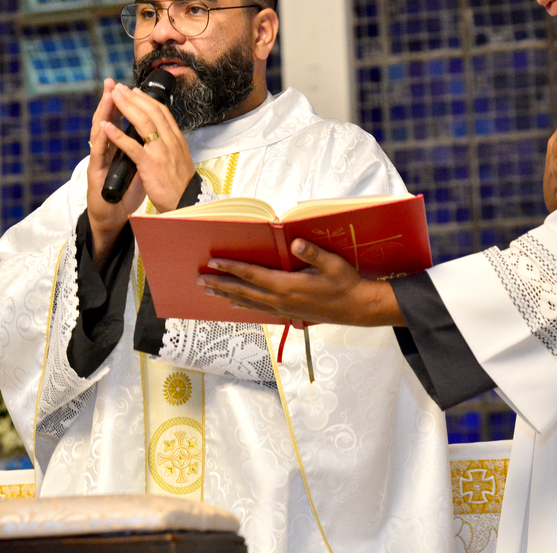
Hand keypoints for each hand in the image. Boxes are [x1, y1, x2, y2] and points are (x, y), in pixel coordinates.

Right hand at [86, 80, 143, 261]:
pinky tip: (102, 126)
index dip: (122, 104)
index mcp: (116, 148)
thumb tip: (151, 138)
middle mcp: (105, 151)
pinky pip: (99, 152)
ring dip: (103, 112)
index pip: (118, 121)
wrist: (110, 215)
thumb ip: (139, 152)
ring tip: (107, 96)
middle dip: (110, 100)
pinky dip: (102, 138)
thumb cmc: (123, 192)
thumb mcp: (136, 168)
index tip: (127, 86)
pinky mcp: (95, 172)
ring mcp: (98, 160)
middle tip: (112, 82)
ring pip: (99, 131)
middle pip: (106, 120)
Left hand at [102, 82, 194, 213]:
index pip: (162, 112)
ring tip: (113, 97)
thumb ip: (171, 145)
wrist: (187, 203)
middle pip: (151, 112)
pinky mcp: (150, 164)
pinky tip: (106, 126)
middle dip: (133, 98)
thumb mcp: (181, 158)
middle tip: (119, 88)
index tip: (136, 91)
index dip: (147, 100)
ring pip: (142, 122)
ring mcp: (160, 151)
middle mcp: (170, 141)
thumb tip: (164, 134)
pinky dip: (117, 134)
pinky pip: (131, 146)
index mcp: (176, 139)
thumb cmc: (181, 184)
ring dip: (125, 107)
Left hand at [200, 239, 404, 326]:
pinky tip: (235, 304)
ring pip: (249, 303)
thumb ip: (313, 253)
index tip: (213, 263)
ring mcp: (284, 309)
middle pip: (244, 291)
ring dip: (228, 296)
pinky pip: (259, 310)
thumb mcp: (334, 264)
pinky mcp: (288, 314)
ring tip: (209, 292)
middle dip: (220, 284)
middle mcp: (281, 300)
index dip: (232, 268)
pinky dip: (244, 306)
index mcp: (288, 286)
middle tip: (199, 281)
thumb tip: (295, 242)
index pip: (253, 275)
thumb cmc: (346, 283)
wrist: (357, 308)